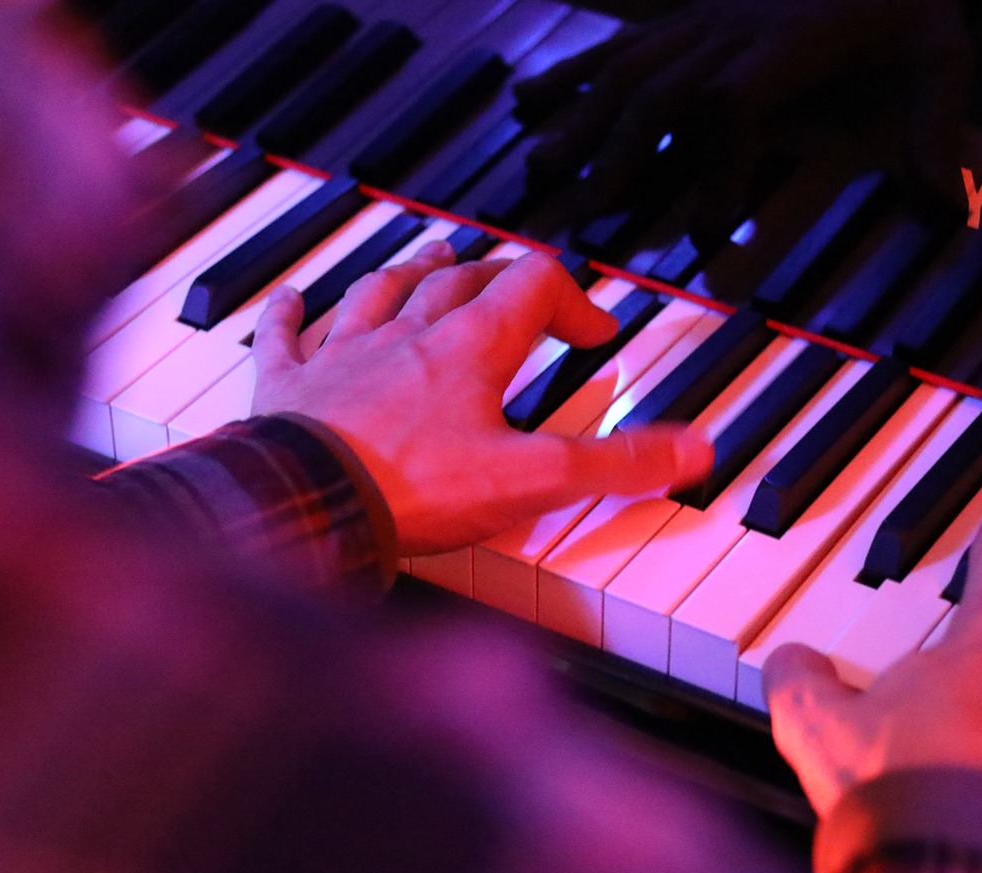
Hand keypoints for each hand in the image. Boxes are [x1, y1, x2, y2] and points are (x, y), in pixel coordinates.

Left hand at [251, 246, 712, 554]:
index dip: (573, 300)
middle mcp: (405, 334)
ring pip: (380, 291)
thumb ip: (616, 464)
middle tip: (519, 290)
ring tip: (430, 259)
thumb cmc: (413, 488)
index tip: (593, 335)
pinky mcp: (288, 387)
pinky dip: (294, 314)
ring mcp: (342, 356)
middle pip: (459, 281)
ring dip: (411, 273)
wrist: (306, 504)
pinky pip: (289, 334)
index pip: (533, 285)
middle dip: (497, 278)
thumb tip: (693, 450)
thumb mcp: (534, 481)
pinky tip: (294, 300)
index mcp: (470, 346)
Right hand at [513, 0, 970, 240]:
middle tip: (581, 213)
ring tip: (537, 167)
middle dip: (617, 154)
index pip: (736, 101)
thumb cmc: (911, 0)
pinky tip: (527, 99)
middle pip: (661, 89)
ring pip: (628, 66)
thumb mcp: (942, 55)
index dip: (719, 165)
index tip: (713, 229)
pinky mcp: (688, 11)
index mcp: (790, 42)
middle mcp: (733, 28)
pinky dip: (570, 73)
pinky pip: (620, 43)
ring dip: (578, 118)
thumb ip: (935, 130)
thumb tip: (940, 211)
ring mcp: (703, 16)